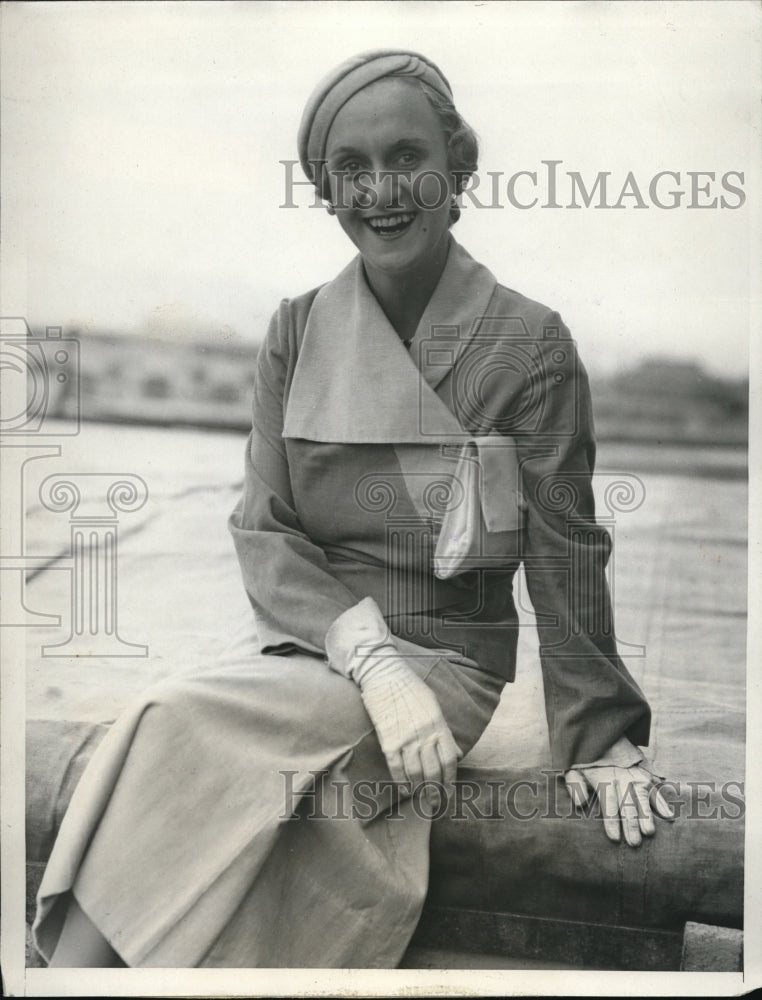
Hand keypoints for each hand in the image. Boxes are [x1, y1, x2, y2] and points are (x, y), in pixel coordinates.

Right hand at [357, 650, 461, 789]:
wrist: (385, 675)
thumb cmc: (411, 688)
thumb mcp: (434, 707)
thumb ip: (446, 732)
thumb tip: (458, 753)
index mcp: (438, 725)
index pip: (450, 760)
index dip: (451, 778)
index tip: (450, 790)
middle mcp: (425, 734)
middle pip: (434, 771)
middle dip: (437, 790)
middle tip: (437, 802)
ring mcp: (406, 738)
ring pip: (416, 773)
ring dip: (420, 789)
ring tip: (423, 798)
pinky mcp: (388, 740)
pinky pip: (396, 767)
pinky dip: (402, 782)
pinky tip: (405, 790)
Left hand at [564, 763, 673, 847]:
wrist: (604, 735)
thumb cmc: (588, 759)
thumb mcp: (574, 768)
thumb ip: (575, 786)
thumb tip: (579, 804)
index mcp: (603, 779)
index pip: (608, 803)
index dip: (611, 821)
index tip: (615, 838)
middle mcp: (621, 778)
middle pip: (626, 804)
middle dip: (631, 824)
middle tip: (634, 843)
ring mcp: (636, 776)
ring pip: (643, 798)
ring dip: (647, 815)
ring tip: (650, 832)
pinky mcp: (646, 774)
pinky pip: (656, 789)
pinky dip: (662, 801)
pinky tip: (668, 815)